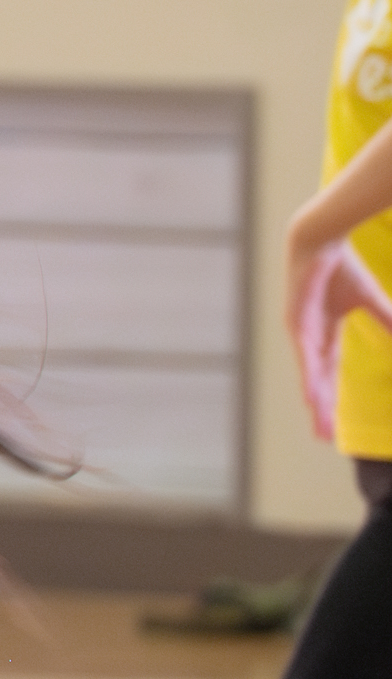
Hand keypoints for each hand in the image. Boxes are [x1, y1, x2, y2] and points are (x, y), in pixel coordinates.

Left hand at [286, 228, 391, 441]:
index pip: (328, 373)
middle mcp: (308, 336)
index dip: (330, 397)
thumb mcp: (369, 300)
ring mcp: (300, 330)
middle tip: (324, 435)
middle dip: (321, 407)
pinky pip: (305, 353)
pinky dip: (309, 374)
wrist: (321, 242)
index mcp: (323, 334)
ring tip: (319, 423)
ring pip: (309, 372)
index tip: (331, 422)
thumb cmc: (340, 268)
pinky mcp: (296, 321)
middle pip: (317, 379)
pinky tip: (311, 394)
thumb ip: (387, 320)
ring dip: (315, 397)